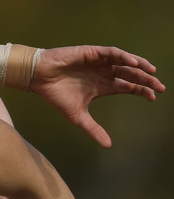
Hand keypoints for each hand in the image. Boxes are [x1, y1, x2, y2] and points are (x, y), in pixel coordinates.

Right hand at [30, 46, 164, 147]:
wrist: (39, 78)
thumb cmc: (55, 94)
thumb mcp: (77, 115)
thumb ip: (93, 128)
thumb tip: (107, 146)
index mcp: (101, 86)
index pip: (127, 86)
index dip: (141, 90)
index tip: (153, 97)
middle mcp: (102, 73)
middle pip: (129, 74)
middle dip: (145, 79)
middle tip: (159, 87)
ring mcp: (97, 62)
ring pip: (124, 61)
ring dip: (138, 65)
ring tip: (151, 72)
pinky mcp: (91, 53)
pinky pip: (111, 53)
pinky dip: (123, 56)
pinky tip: (133, 63)